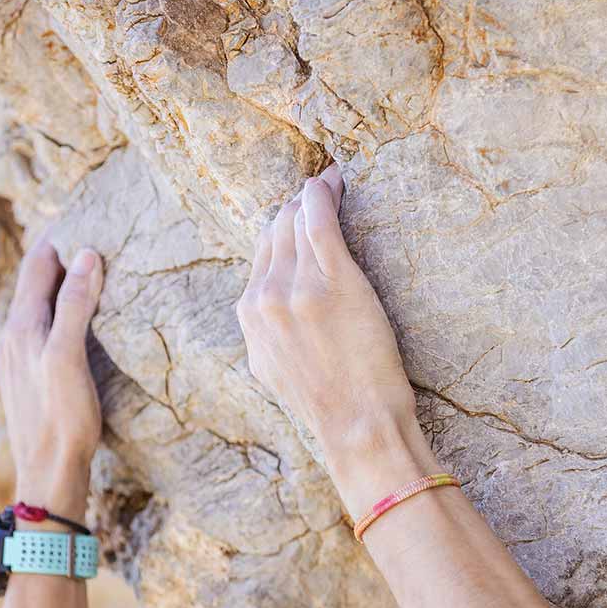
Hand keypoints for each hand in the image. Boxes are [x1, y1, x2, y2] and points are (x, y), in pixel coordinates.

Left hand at [0, 236, 104, 522]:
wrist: (48, 473)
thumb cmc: (63, 417)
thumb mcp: (69, 356)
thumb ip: (73, 305)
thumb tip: (85, 255)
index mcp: (20, 327)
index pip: (37, 266)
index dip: (58, 241)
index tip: (82, 217)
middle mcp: (11, 339)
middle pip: (33, 284)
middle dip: (57, 260)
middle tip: (86, 236)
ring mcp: (16, 360)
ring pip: (35, 307)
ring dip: (57, 287)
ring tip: (84, 271)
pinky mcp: (27, 378)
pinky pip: (40, 330)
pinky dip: (57, 313)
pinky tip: (72, 321)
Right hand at [236, 166, 439, 516]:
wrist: (357, 425)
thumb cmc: (331, 405)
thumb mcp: (276, 371)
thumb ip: (266, 335)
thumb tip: (268, 316)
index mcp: (249, 319)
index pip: (260, 255)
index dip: (280, 230)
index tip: (297, 213)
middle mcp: (264, 298)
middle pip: (275, 233)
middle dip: (294, 207)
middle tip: (319, 189)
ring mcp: (297, 287)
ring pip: (296, 222)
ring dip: (312, 196)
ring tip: (331, 183)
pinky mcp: (334, 280)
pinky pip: (320, 221)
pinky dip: (324, 196)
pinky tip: (334, 183)